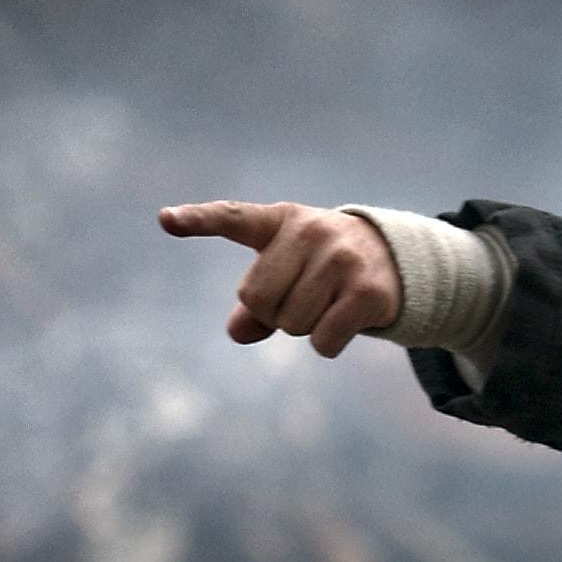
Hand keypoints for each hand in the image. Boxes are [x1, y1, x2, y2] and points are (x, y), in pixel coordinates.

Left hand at [160, 201, 401, 357]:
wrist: (396, 259)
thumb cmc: (323, 266)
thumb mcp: (286, 272)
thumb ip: (254, 303)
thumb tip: (238, 332)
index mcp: (280, 221)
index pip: (231, 217)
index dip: (197, 220)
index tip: (164, 219)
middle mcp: (310, 231)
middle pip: (257, 299)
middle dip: (275, 312)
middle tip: (303, 295)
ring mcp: (341, 259)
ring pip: (290, 324)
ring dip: (305, 326)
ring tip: (329, 301)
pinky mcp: (367, 291)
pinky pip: (322, 341)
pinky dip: (328, 344)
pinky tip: (346, 320)